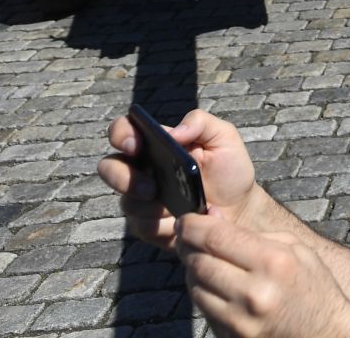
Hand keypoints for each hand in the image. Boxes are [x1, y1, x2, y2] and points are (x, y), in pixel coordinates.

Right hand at [98, 109, 260, 249]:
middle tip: (151, 188)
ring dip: (148, 206)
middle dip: (122, 177)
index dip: (122, 134)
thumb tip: (173, 132)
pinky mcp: (148, 225)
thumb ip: (201, 122)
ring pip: (125, 202)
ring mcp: (142, 199)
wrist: (240, 209)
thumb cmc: (229, 169)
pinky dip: (159, 225)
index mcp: (156, 143)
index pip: (124, 131)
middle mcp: (142, 169)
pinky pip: (140, 226)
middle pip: (109, 168)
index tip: (137, 145)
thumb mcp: (224, 137)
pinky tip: (177, 222)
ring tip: (174, 208)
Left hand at [177, 215, 349, 337]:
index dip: (193, 226)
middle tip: (187, 237)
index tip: (186, 220)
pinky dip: (202, 293)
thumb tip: (212, 217)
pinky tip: (213, 283)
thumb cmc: (312, 287)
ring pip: (195, 288)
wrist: (324, 334)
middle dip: (187, 246)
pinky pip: (203, 310)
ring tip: (201, 259)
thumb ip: (253, 233)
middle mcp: (254, 293)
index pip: (216, 238)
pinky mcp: (232, 337)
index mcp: (273, 263)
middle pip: (199, 263)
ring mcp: (241, 321)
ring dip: (192, 270)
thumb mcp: (294, 248)